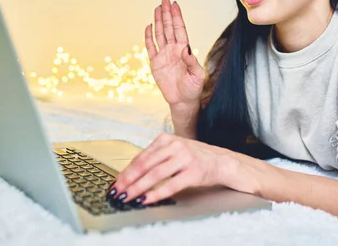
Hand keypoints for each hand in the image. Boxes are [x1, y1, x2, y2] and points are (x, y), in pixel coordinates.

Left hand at [106, 133, 231, 205]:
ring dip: (139, 188)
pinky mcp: (193, 172)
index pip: (141, 157)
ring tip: (129, 197)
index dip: (126, 171)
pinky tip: (147, 199)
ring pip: (155, 175)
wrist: (221, 161)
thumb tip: (131, 175)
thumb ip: (155, 158)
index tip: (116, 183)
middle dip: (128, 180)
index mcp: (166, 139)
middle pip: (145, 165)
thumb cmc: (194, 157)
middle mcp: (174, 146)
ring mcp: (184, 158)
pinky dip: (156, 193)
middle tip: (118, 192)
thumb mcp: (173, 150)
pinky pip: (171, 185)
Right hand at [145, 0, 204, 110]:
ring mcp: (164, 55)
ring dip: (158, 21)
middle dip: (167, 13)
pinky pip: (150, 47)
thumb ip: (192, 62)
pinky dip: (148, 37)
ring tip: (157, 8)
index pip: (179, 29)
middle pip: (169, 28)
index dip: (177, 17)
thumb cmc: (193, 88)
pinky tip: (149, 26)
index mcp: (184, 50)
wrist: (183, 101)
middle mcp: (173, 49)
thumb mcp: (197, 76)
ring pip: (160, 34)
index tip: (174, 4)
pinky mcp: (155, 63)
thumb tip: (185, 49)